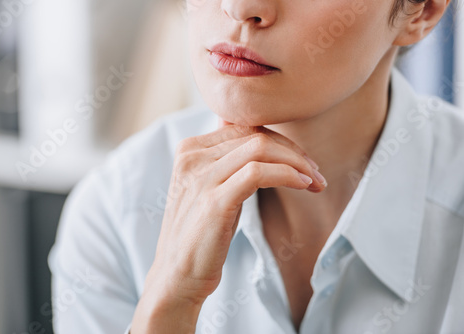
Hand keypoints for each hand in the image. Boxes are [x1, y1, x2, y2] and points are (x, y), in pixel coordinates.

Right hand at [131, 118, 325, 332]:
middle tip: (316, 173)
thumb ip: (226, 161)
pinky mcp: (214, 201)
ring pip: (260, 149)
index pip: (244, 127)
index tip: (302, 162)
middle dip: (293, 152)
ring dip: (297, 162)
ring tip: (315, 181)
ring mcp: (201, 178)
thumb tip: (256, 138)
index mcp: (190, 150)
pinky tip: (303, 185)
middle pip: (255, 135)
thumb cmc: (200, 232)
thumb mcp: (209, 187)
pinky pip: (258, 173)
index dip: (280, 141)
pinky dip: (287, 174)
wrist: (176, 274)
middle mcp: (192, 157)